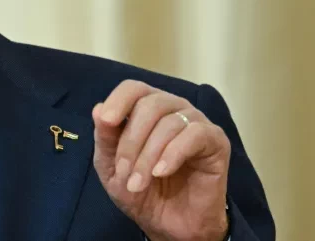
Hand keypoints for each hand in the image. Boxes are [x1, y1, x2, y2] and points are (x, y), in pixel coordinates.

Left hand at [92, 80, 230, 240]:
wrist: (168, 225)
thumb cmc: (141, 190)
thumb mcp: (111, 167)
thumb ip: (105, 138)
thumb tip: (98, 108)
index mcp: (147, 108)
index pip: (134, 88)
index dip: (119, 101)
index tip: (106, 122)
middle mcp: (173, 108)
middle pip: (149, 105)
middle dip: (131, 141)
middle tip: (124, 172)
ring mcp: (196, 122)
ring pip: (169, 123)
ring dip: (147, 156)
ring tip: (138, 183)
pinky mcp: (216, 140)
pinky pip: (195, 135)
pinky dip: (173, 154)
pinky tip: (160, 172)